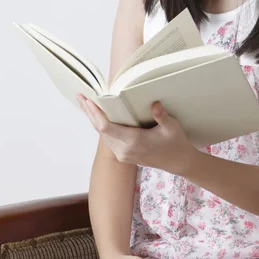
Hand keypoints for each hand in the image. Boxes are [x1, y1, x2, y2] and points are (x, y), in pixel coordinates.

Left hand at [77, 94, 196, 174]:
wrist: (178, 162)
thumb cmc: (176, 142)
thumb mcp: (172, 127)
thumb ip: (162, 116)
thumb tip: (155, 104)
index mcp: (134, 141)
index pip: (106, 127)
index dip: (95, 114)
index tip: (88, 101)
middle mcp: (124, 150)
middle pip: (100, 130)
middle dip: (90, 113)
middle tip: (81, 97)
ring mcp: (123, 155)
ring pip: (102, 135)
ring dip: (94, 120)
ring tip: (87, 104)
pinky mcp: (124, 156)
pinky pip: (108, 139)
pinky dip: (101, 127)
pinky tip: (98, 117)